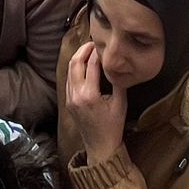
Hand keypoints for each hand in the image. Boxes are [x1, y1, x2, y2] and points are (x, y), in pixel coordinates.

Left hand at [62, 41, 127, 162]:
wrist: (100, 147)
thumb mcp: (121, 104)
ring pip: (69, 70)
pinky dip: (75, 68)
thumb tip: (118, 64)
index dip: (98, 52)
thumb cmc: (113, 127)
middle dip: (83, 49)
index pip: (92, 65)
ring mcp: (70, 98)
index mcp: (89, 95)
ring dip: (78, 57)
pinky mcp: (68, 101)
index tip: (105, 45)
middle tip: (94, 42)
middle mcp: (76, 95)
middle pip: (75, 63)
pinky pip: (68, 79)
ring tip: (89, 49)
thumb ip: (118, 82)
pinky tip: (83, 64)